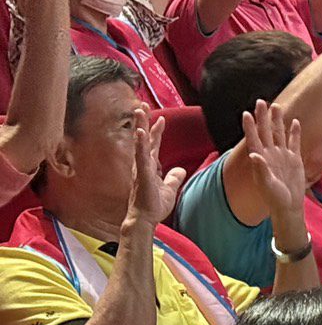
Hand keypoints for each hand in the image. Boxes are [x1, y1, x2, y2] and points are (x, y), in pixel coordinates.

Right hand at [126, 110, 185, 228]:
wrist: (145, 219)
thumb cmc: (154, 206)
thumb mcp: (169, 189)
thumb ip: (174, 178)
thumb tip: (180, 170)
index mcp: (149, 166)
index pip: (153, 145)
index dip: (156, 131)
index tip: (161, 119)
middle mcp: (143, 164)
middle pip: (144, 139)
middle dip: (144, 121)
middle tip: (142, 105)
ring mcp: (141, 168)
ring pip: (140, 143)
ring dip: (140, 126)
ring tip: (139, 111)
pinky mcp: (141, 175)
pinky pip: (140, 156)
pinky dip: (141, 144)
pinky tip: (141, 132)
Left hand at [242, 101, 306, 219]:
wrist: (289, 205)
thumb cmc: (274, 198)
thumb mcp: (266, 185)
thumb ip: (261, 169)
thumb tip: (255, 155)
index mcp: (261, 159)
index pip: (253, 139)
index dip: (250, 126)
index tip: (246, 113)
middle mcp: (270, 154)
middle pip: (266, 131)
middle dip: (263, 117)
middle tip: (261, 101)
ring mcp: (282, 155)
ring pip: (279, 133)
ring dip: (278, 120)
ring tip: (277, 105)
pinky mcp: (294, 158)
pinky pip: (294, 142)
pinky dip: (294, 132)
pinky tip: (294, 122)